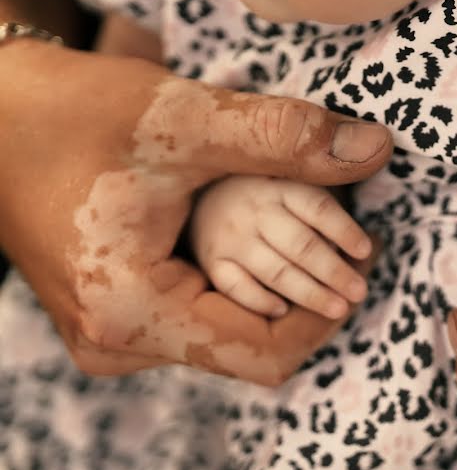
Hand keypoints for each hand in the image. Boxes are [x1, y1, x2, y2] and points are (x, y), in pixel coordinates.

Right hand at [0, 41, 391, 385]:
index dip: (324, 318)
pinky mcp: (115, 316)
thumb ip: (284, 139)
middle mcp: (116, 343)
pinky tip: (243, 240)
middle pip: (247, 350)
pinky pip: (197, 321)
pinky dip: (236, 287)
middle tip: (340, 250)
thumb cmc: (70, 113)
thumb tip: (373, 150)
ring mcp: (111, 336)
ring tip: (293, 235)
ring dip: (270, 292)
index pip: (265, 356)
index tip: (361, 269)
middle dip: (302, 302)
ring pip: (224, 337)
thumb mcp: (184, 121)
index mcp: (130, 312)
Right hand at [192, 176, 370, 318]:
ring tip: (339, 309)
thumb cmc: (267, 196)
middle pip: (300, 245)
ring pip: (274, 270)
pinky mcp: (212, 261)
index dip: (344, 230)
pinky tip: (283, 311)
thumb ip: (324, 207)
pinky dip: (260, 301)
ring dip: (310, 293)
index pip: (317, 207)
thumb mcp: (293, 184)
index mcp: (280, 186)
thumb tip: (373, 244)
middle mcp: (254, 210)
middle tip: (359, 292)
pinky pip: (236, 287)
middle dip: (334, 272)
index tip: (366, 251)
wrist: (201, 196)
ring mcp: (230, 237)